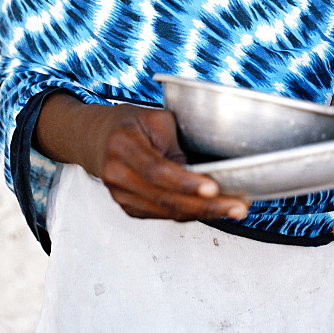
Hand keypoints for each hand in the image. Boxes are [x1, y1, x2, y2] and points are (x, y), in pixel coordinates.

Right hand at [35, 93, 249, 222]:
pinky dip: (190, 213)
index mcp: (123, 146)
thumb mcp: (154, 117)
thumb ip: (175, 143)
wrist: (95, 138)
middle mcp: (118, 176)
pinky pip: (163, 215)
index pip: (158, 171)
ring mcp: (121, 197)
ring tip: (235, 208)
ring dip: (204, 213)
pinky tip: (213, 209)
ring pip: (168, 212)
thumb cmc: (130, 122)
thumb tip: (203, 171)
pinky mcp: (129, 208)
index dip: (186, 182)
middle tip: (239, 207)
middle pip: (166, 199)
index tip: (214, 187)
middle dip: (207, 206)